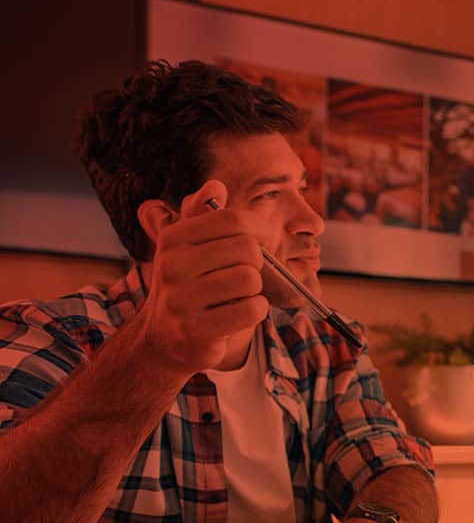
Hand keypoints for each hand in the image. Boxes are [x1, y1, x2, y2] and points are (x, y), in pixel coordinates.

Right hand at [133, 180, 272, 373]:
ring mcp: (182, 300)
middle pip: (248, 249)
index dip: (259, 229)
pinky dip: (255, 310)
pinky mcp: (197, 331)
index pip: (234, 219)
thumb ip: (201, 214)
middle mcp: (172, 266)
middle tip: (240, 275)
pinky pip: (252, 309)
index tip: (259, 241)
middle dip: (255, 263)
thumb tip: (215, 185)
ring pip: (251, 279)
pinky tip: (237, 313)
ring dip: (253, 290)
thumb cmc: (188, 284)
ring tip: (233, 295)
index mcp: (174, 238)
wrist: (164, 337)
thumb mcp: (188, 245)